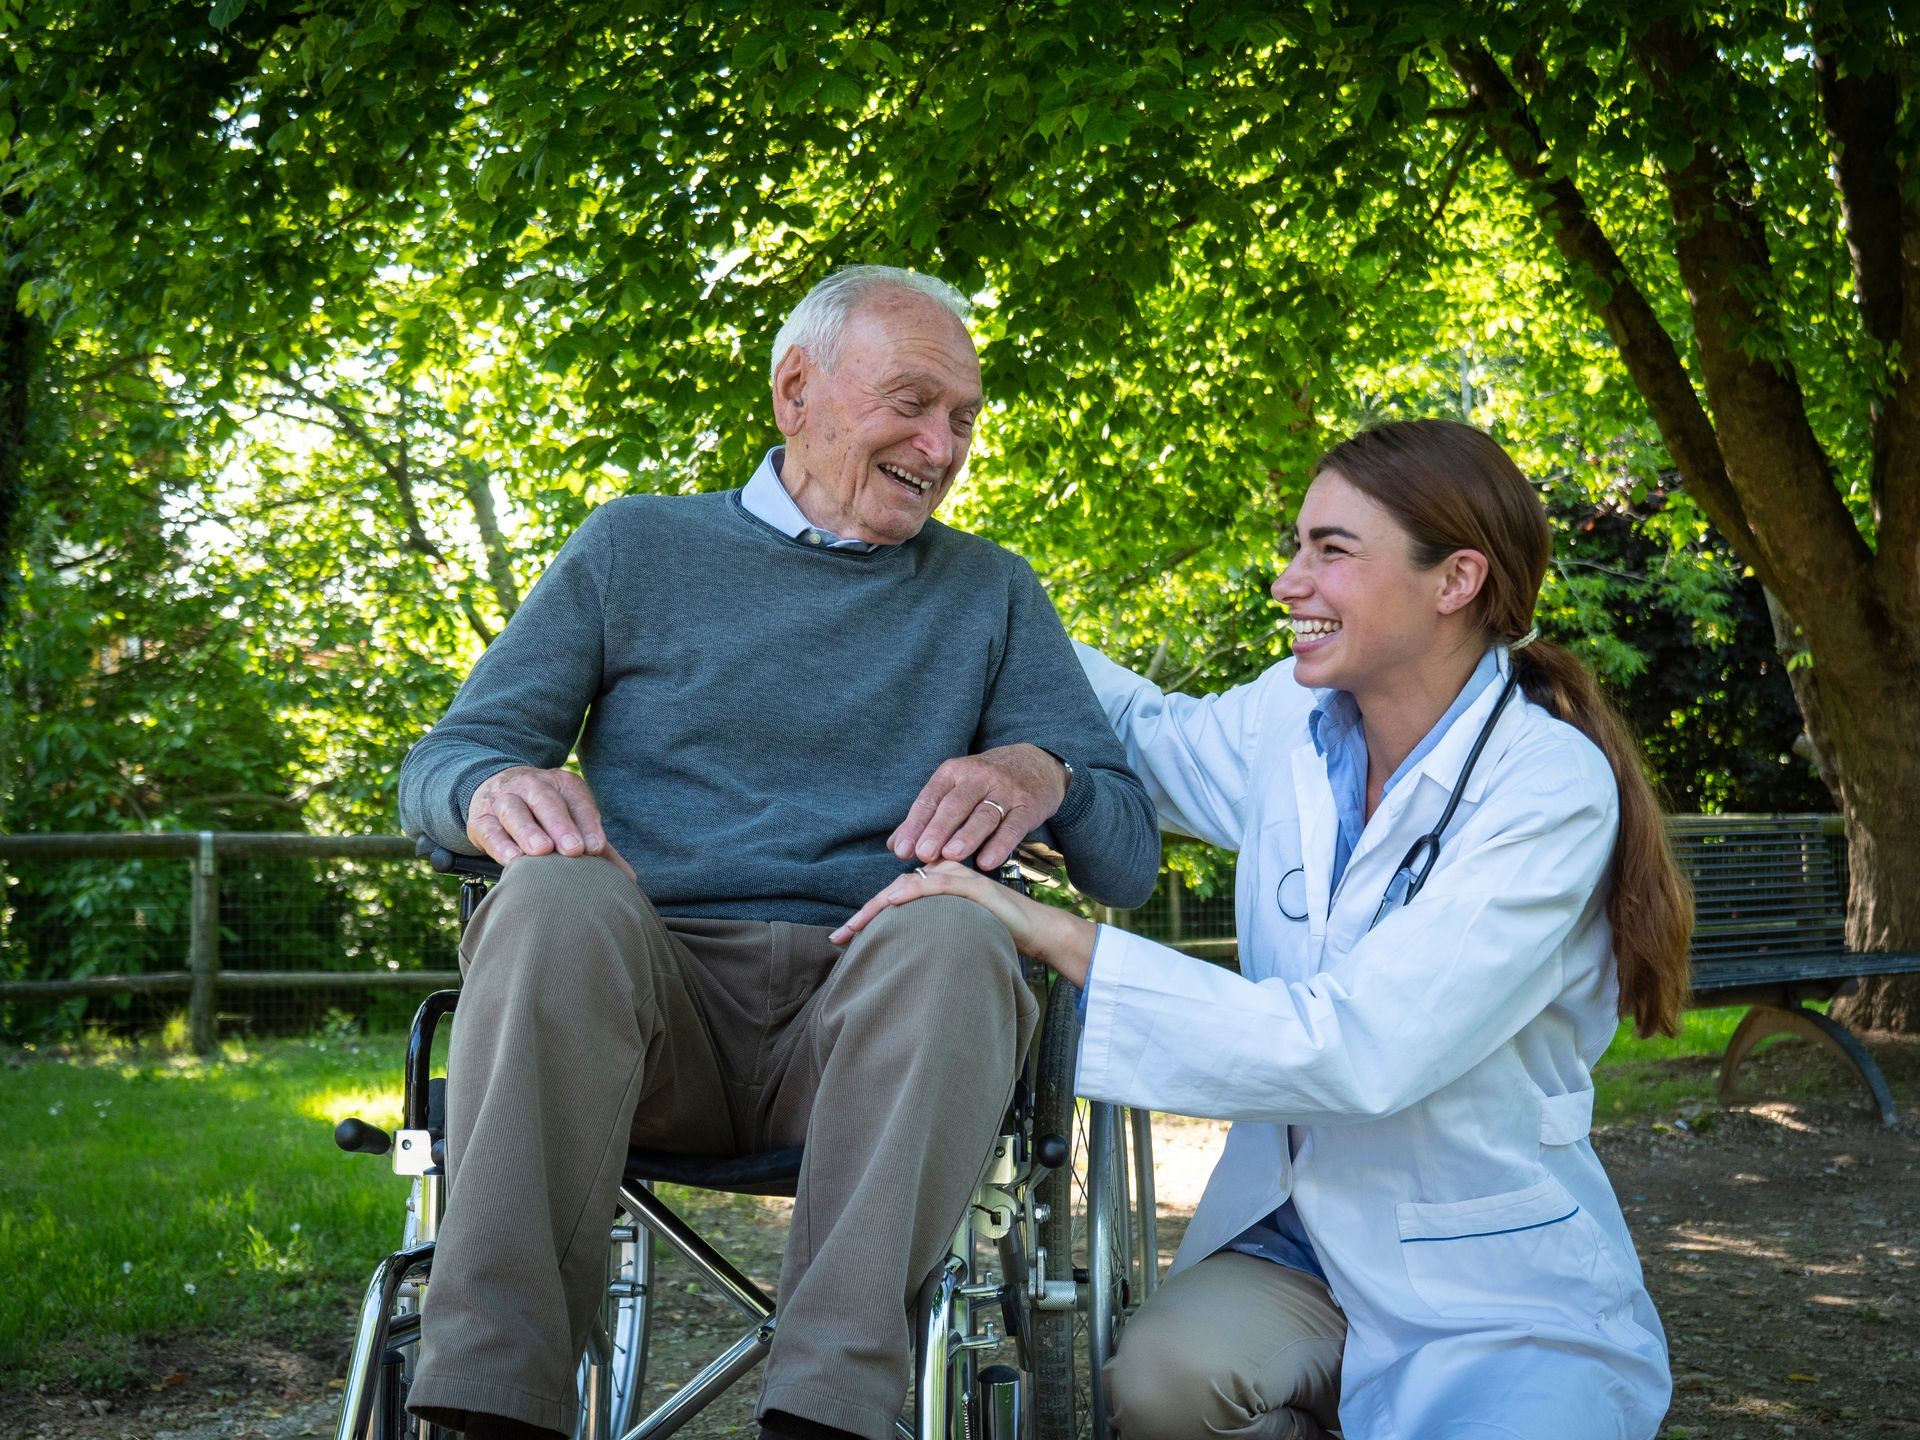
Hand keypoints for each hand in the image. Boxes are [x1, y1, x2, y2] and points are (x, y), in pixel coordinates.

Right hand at [466, 765, 636, 880]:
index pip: (578, 800)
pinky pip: (489, 829)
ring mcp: (503, 799)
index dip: (587, 822)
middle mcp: (532, 785)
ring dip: (528, 831)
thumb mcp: (571, 820)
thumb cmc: (544, 814)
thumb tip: (628, 879)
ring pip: (515, 811)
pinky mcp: (480, 818)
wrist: (496, 790)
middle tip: (573, 850)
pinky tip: (512, 860)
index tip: (596, 848)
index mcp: (562, 784)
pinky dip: (500, 844)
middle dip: (561, 825)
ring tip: (541, 851)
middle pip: (546, 801)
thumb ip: (596, 847)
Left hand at [829, 861, 1096, 985]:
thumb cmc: (999, 936)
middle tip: (838, 937)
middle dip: (864, 915)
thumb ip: (932, 935)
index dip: (867, 916)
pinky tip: (893, 903)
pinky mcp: (974, 886)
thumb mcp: (958, 935)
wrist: (1039, 932)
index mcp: (939, 885)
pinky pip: (936, 886)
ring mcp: (959, 877)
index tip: (843, 938)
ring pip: (907, 886)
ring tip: (853, 928)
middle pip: (894, 891)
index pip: (895, 897)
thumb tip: (903, 956)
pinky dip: (911, 893)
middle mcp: (945, 875)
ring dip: (877, 907)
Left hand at [890, 743, 1069, 870]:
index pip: (930, 798)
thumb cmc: (986, 782)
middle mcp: (978, 778)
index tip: (901, 850)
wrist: (1037, 763)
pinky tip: (987, 862)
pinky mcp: (1028, 806)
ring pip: (984, 815)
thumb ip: (927, 816)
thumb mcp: (955, 788)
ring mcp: (1005, 791)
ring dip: (967, 836)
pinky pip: (1013, 827)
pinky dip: (1000, 845)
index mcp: (954, 772)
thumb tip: (895, 846)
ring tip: (951, 856)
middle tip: (924, 854)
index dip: (915, 825)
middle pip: (955, 805)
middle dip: (938, 829)